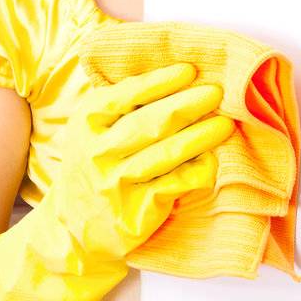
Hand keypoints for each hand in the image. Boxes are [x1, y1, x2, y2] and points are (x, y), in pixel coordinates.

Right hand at [0, 62, 232, 300]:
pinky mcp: (136, 211)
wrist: (75, 229)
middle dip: (187, 104)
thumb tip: (172, 74)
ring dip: (200, 137)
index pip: (126, 95)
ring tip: (224, 124)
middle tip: (216, 92)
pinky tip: (211, 160)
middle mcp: (97, 152)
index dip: (160, 81)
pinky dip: (197, 170)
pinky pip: (175, 185)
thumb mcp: (90, 131)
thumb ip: (119, 104)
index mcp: (86, 123)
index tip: (189, 70)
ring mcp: (116, 184)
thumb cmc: (92, 168)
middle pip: (150, 123)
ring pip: (166, 154)